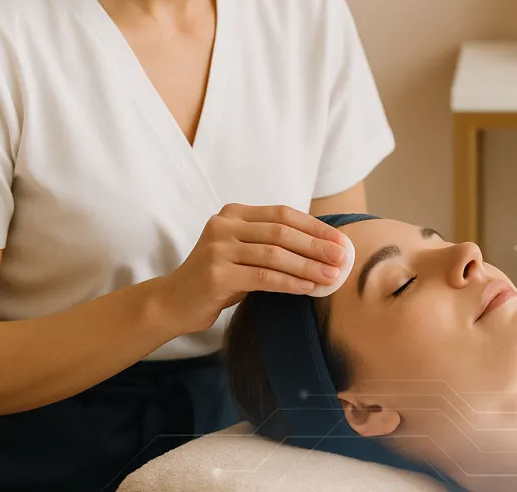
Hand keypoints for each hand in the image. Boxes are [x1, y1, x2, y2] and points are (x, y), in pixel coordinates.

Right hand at [156, 204, 350, 334]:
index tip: (341, 241)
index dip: (315, 227)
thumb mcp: (244, 253)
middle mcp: (223, 224)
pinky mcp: (215, 274)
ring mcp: (217, 248)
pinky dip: (290, 282)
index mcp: (234, 213)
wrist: (173, 302)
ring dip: (308, 266)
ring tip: (332, 276)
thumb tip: (326, 248)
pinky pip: (263, 277)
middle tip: (343, 258)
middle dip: (317, 245)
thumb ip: (273, 244)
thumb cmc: (219, 278)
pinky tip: (309, 288)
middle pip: (282, 232)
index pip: (283, 214)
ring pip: (275, 254)